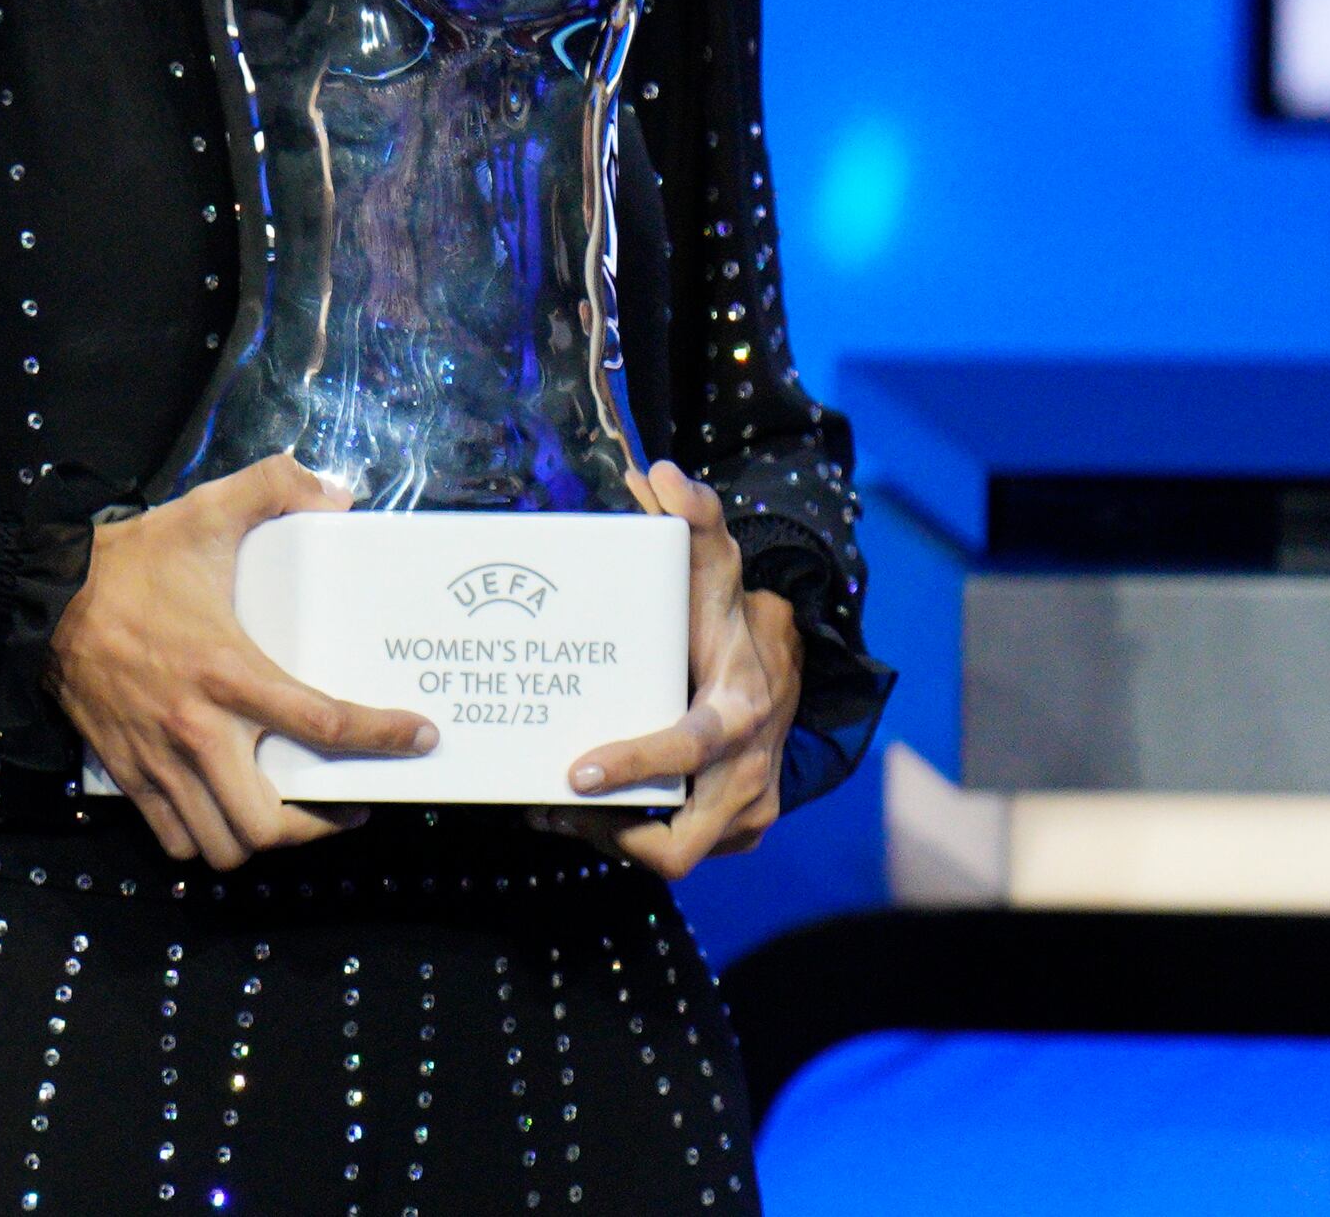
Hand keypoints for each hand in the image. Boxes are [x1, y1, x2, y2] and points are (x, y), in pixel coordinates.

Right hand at [51, 455, 433, 871]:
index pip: (321, 722)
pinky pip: (175, 839)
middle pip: (268, 822)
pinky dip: (206, 841)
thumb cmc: (131, 562)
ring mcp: (160, 760)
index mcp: (228, 669)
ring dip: (263, 841)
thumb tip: (335, 494)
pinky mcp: (128, 773)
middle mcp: (198, 728)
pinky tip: (226, 814)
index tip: (418, 739)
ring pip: (223, 845)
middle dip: (318, 826)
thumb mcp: (206, 511)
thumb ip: (275, 487)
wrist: (45, 597)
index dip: (381, 737)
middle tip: (346, 802)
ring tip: (290, 817)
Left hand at [531, 464, 801, 878]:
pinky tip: (582, 815)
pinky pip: (678, 851)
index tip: (576, 772)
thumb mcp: (716, 565)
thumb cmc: (729, 618)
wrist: (778, 666)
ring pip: (673, 853)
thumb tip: (658, 474)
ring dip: (611, 840)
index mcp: (741, 711)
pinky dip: (630, 840)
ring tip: (552, 810)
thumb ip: (693, 518)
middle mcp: (750, 774)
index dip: (634, 766)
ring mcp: (748, 813)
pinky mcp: (735, 832)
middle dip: (610, 832)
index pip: (688, 751)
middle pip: (679, 840)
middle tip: (551, 805)